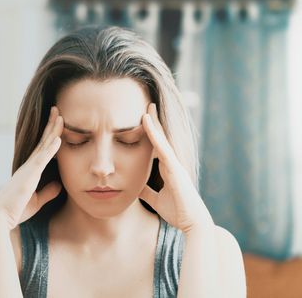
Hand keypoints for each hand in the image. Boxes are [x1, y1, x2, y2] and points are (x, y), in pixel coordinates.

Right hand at [0, 106, 62, 229]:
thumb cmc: (15, 211)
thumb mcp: (36, 201)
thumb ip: (47, 192)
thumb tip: (59, 185)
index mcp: (30, 171)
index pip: (42, 149)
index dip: (50, 135)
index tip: (57, 123)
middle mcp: (28, 166)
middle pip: (43, 141)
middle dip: (51, 125)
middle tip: (57, 110)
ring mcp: (28, 169)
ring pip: (43, 145)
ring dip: (52, 130)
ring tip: (60, 115)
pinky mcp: (29, 176)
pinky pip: (42, 159)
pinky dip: (51, 148)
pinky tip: (58, 139)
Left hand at [139, 103, 213, 232]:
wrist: (192, 224)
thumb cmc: (178, 212)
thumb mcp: (156, 200)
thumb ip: (147, 192)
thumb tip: (135, 187)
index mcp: (168, 169)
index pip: (157, 147)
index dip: (151, 133)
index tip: (143, 120)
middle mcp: (172, 163)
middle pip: (161, 138)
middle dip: (154, 122)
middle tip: (147, 104)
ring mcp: (175, 164)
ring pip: (162, 138)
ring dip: (155, 122)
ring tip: (147, 106)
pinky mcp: (175, 168)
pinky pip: (162, 147)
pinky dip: (154, 133)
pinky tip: (146, 121)